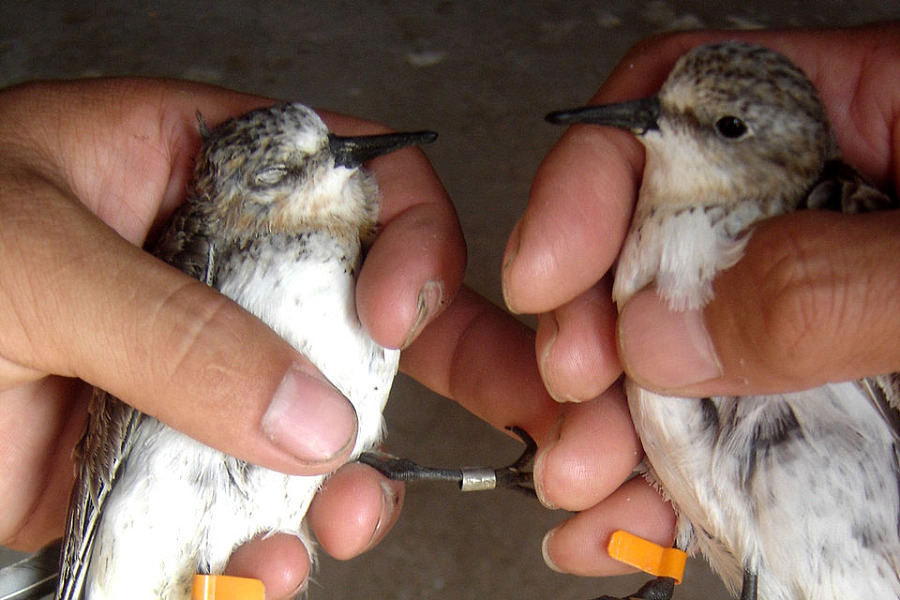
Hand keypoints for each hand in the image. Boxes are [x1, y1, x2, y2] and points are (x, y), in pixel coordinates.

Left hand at [0, 78, 466, 596]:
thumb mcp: (22, 258)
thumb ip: (170, 328)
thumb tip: (308, 412)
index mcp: (189, 167)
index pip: (346, 173)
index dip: (403, 232)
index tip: (399, 311)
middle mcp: (208, 267)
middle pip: (351, 309)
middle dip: (404, 376)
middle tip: (439, 425)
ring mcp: (188, 368)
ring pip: (308, 421)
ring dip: (335, 483)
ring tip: (330, 522)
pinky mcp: (155, 455)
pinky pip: (238, 498)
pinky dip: (256, 547)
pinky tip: (254, 567)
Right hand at [502, 23, 899, 575]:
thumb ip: (830, 285)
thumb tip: (670, 329)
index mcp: (873, 115)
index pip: (681, 103)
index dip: (591, 179)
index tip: (546, 272)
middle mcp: (826, 208)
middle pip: (658, 239)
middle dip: (592, 327)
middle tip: (573, 391)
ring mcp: (818, 305)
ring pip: (680, 351)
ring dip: (617, 421)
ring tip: (588, 477)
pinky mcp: (831, 394)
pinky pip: (731, 428)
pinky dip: (673, 478)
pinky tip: (630, 512)